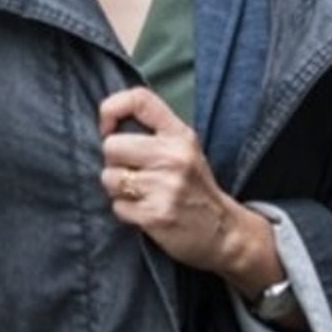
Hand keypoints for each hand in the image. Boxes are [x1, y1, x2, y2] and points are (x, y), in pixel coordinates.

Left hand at [97, 88, 281, 297]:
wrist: (224, 231)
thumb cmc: (195, 186)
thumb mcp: (185, 148)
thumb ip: (153, 132)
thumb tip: (107, 126)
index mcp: (180, 134)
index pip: (138, 99)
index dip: (111, 109)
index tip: (108, 128)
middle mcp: (174, 156)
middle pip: (111, 145)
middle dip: (114, 162)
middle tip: (132, 172)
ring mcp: (165, 187)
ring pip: (109, 178)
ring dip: (118, 189)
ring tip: (140, 193)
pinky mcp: (156, 215)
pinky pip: (117, 207)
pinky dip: (125, 211)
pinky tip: (145, 211)